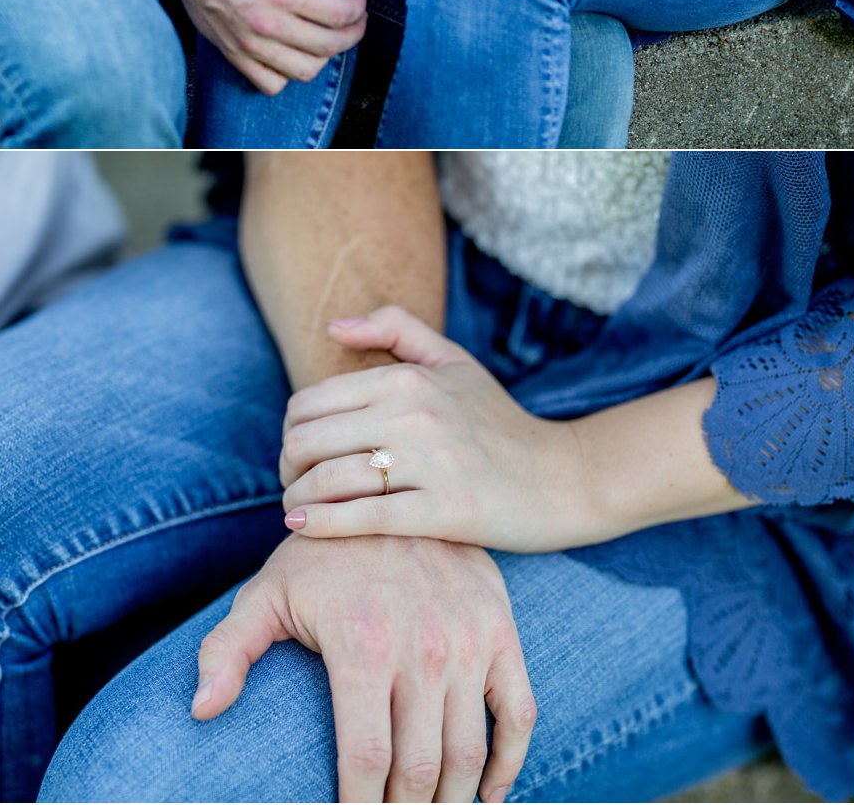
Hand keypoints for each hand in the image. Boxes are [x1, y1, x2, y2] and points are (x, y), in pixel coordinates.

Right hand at [161, 0, 370, 94]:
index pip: (339, 16)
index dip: (358, 10)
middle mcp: (267, 22)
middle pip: (329, 46)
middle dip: (352, 33)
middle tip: (353, 19)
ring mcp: (248, 41)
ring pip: (304, 70)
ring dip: (324, 56)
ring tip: (326, 37)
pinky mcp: (232, 52)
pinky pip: (270, 83)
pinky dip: (287, 75)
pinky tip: (291, 52)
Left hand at [195, 533, 534, 803]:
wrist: (382, 490)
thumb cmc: (316, 554)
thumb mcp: (264, 593)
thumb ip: (227, 650)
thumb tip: (199, 710)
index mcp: (361, 645)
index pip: (367, 757)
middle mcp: (421, 648)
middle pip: (420, 769)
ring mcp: (467, 641)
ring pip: (469, 754)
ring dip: (451, 799)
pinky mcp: (500, 633)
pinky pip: (519, 717)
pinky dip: (509, 766)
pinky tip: (487, 794)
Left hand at [280, 307, 595, 554]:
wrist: (566, 477)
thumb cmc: (499, 420)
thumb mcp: (452, 360)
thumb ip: (393, 328)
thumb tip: (333, 327)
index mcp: (405, 379)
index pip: (311, 401)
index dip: (290, 429)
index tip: (295, 450)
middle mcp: (413, 415)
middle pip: (310, 440)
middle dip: (287, 465)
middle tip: (291, 482)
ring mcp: (431, 464)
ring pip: (330, 479)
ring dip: (298, 497)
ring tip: (294, 508)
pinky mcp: (447, 511)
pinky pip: (366, 518)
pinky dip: (322, 524)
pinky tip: (300, 527)